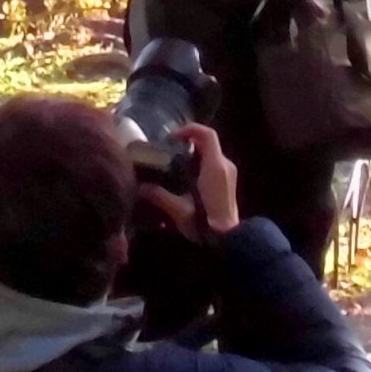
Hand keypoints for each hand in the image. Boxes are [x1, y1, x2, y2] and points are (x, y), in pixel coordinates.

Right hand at [138, 123, 240, 242]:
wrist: (230, 242)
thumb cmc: (206, 224)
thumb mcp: (179, 210)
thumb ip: (159, 196)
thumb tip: (140, 187)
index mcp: (215, 166)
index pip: (207, 134)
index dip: (189, 129)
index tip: (172, 137)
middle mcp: (225, 166)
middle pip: (208, 143)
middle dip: (188, 142)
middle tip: (169, 150)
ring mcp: (229, 175)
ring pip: (211, 154)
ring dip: (194, 154)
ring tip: (174, 165)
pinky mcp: (228, 184)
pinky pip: (214, 165)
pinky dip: (200, 164)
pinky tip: (186, 180)